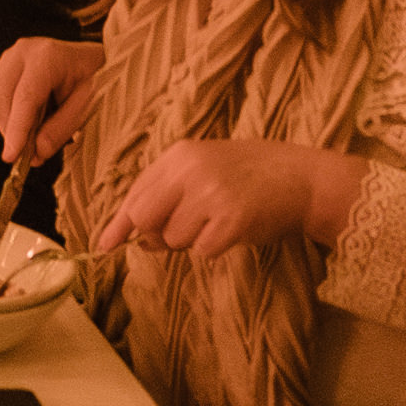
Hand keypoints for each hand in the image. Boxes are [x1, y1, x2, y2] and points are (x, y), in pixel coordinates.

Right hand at [0, 31, 103, 161]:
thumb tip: (36, 154)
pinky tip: (33, 121)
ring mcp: (11, 57)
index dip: (17, 129)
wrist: (90, 59)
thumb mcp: (88, 104)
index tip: (11, 156)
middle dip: (13, 132)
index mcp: (48, 56)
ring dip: (12, 126)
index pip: (26, 97)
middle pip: (4, 100)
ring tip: (39, 135)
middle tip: (32, 156)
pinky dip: (12, 118)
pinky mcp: (5, 67)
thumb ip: (62, 128)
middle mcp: (23, 52)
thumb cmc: (93, 79)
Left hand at [97, 132, 342, 263]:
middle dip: (155, 235)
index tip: (103, 245)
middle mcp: (190, 170)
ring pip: (173, 239)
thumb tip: (137, 238)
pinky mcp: (230, 220)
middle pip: (144, 218)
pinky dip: (214, 247)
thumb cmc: (251, 176)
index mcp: (179, 154)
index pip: (135, 193)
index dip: (118, 222)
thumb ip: (169, 196)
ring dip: (191, 241)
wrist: (302, 178)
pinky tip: (233, 228)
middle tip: (183, 232)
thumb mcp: (204, 170)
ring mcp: (210, 194)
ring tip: (218, 221)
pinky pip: (201, 250)